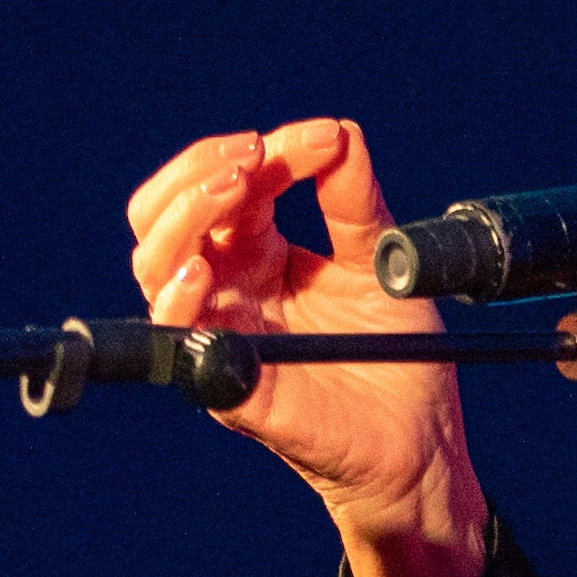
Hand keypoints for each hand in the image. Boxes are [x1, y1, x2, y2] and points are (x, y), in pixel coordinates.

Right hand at [121, 118, 486, 576]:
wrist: (422, 445)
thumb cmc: (398, 361)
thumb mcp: (381, 262)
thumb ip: (354, 200)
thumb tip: (339, 132)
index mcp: (259, 256)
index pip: (223, 188)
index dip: (257, 154)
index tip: (316, 140)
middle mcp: (228, 291)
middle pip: (164, 214)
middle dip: (199, 172)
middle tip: (253, 156)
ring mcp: (220, 334)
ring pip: (154, 261)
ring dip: (186, 213)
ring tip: (236, 187)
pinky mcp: (226, 383)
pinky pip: (175, 335)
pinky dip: (179, 295)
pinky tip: (205, 271)